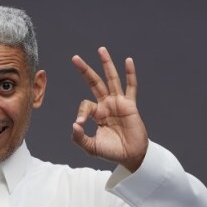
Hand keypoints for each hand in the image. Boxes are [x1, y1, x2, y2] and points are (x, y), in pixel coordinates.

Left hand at [71, 47, 147, 170]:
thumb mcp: (91, 148)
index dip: (81, 113)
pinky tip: (128, 61)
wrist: (131, 156)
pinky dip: (130, 74)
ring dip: (106, 64)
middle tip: (75, 58)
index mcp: (96, 114)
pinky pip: (131, 87)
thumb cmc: (112, 152)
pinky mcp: (130, 105)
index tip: (81, 124)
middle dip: (85, 70)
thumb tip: (75, 124)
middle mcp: (106, 105)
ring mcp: (119, 103)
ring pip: (112, 79)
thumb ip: (80, 138)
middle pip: (94, 83)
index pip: (85, 105)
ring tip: (101, 50)